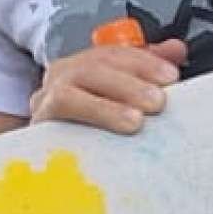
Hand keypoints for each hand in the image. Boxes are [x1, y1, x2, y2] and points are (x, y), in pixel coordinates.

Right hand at [32, 39, 185, 134]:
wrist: (54, 163)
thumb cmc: (95, 127)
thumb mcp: (123, 95)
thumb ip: (146, 72)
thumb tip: (176, 50)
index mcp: (82, 64)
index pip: (111, 54)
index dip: (142, 61)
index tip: (171, 76)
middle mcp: (59, 78)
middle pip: (90, 70)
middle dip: (128, 84)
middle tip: (158, 102)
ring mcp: (43, 105)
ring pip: (68, 97)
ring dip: (105, 108)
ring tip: (135, 121)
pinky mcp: (36, 134)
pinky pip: (52, 130)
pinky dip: (78, 132)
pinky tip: (101, 144)